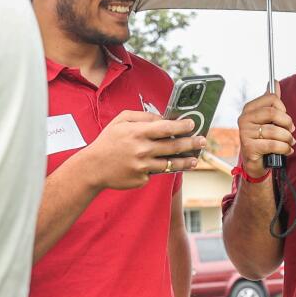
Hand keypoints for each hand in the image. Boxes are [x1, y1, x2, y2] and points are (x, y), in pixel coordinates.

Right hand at [78, 110, 204, 190]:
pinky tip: (159, 166)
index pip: (166, 128)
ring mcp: (142, 167)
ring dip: (185, 161)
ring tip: (194, 159)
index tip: (193, 124)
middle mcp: (142, 150)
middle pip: (173, 146)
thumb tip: (163, 118)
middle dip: (191, 143)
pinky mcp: (141, 179)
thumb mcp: (121, 121)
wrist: (93, 167)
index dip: (182, 126)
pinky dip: (157, 169)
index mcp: (138, 133)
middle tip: (202, 141)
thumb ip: (142, 116)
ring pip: (170, 163)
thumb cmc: (108, 141)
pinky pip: (154, 173)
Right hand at [236, 92, 295, 177]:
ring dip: (287, 138)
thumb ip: (272, 102)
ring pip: (275, 131)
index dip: (283, 109)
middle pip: (273, 113)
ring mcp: (245, 133)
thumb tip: (275, 83)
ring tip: (289, 142)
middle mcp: (244, 119)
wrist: (254, 161)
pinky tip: (286, 150)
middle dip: (287, 123)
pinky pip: (273, 145)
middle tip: (290, 131)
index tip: (285, 119)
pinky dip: (284, 148)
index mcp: (249, 109)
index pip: (271, 99)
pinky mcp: (249, 147)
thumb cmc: (263, 138)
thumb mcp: (267, 119)